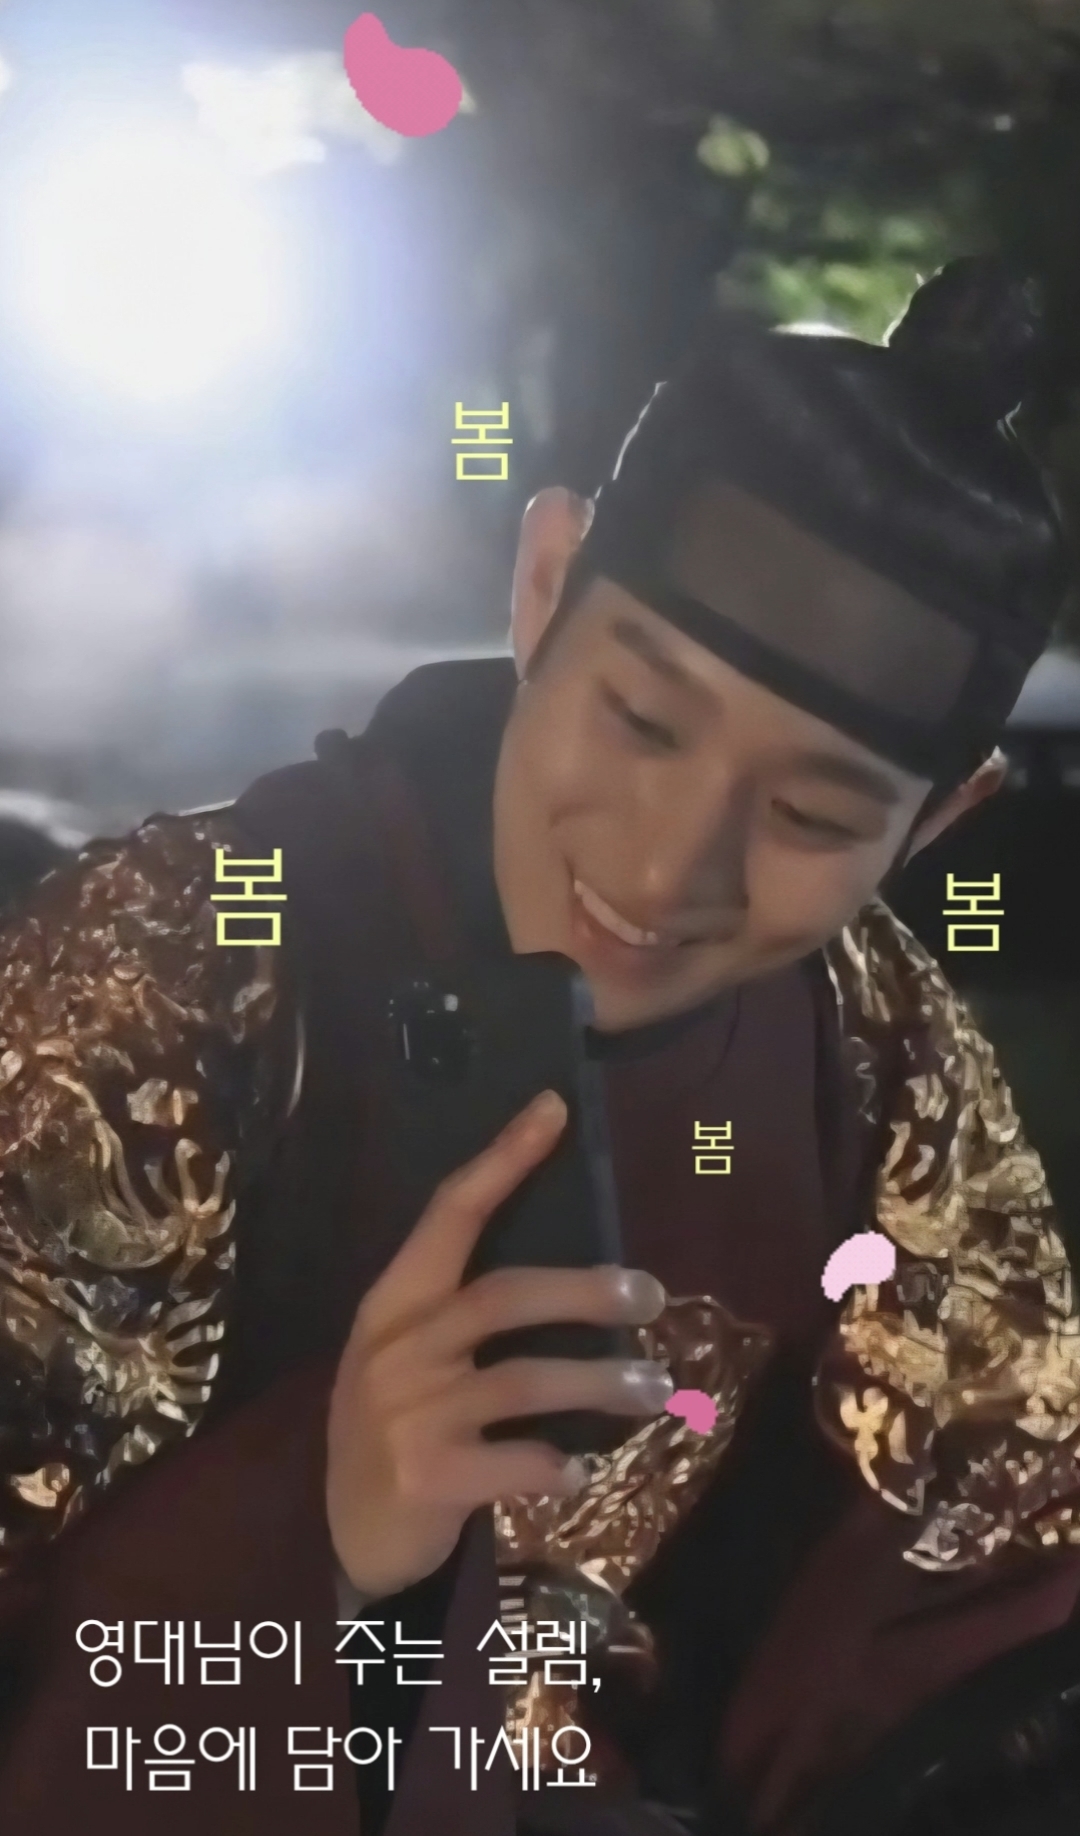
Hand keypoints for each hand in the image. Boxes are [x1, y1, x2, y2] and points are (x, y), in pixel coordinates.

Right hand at [327, 1089, 669, 1598]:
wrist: (351, 1533)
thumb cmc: (401, 1425)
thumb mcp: (412, 1357)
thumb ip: (466, 1316)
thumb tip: (579, 1274)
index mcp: (396, 1302)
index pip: (451, 1213)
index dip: (503, 1160)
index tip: (552, 1110)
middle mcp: (399, 1346)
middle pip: (505, 1295)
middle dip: (585, 1290)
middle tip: (651, 1294)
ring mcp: (410, 1413)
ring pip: (525, 1380)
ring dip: (601, 1382)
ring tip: (656, 1389)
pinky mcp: (428, 1475)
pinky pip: (515, 1460)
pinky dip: (557, 1464)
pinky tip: (580, 1470)